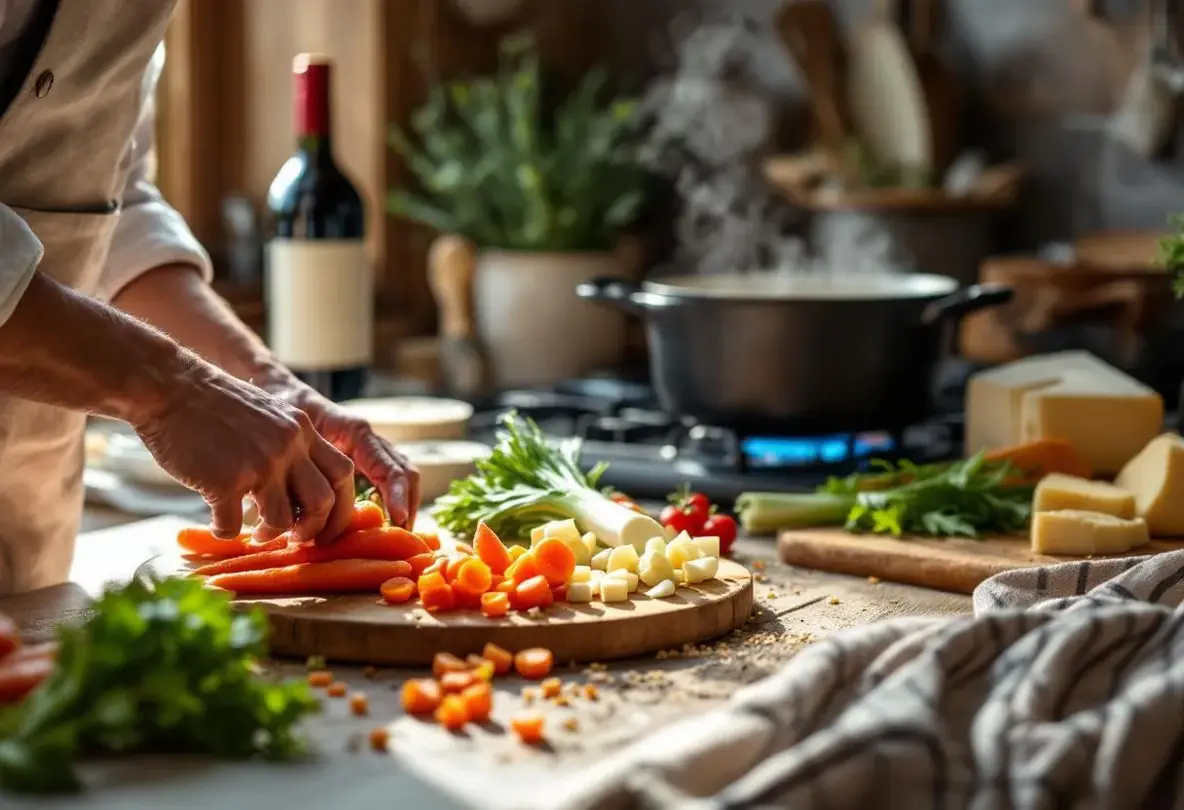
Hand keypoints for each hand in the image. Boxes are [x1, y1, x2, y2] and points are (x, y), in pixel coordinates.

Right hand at [134, 364, 356, 542]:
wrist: (171, 387)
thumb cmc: (213, 405)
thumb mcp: (270, 414)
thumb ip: (291, 444)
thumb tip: (302, 490)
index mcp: (303, 429)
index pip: (344, 473)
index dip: (341, 506)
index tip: (327, 525)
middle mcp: (288, 446)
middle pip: (324, 501)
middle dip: (313, 529)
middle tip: (296, 539)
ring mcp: (259, 463)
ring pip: (282, 521)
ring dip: (269, 535)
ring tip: (256, 534)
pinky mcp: (225, 480)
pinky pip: (232, 525)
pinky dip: (225, 531)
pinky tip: (217, 523)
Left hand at [262, 377, 420, 529]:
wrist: (282, 391)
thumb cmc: (283, 410)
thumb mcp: (286, 435)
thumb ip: (292, 467)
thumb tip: (290, 511)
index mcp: (355, 432)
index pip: (389, 467)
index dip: (397, 495)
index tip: (398, 519)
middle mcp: (370, 440)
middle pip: (406, 473)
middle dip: (409, 506)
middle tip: (404, 538)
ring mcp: (371, 449)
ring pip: (403, 478)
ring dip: (404, 507)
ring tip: (398, 537)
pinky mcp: (365, 459)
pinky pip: (389, 481)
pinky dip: (391, 503)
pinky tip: (382, 526)